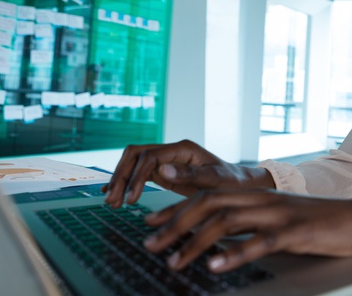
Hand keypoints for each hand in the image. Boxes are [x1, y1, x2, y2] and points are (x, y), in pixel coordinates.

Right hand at [101, 140, 273, 207]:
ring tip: (111, 203)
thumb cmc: (231, 181)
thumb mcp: (215, 180)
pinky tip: (113, 193)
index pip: (149, 156)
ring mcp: (166, 160)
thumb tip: (161, 170)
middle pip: (135, 155)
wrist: (240, 184)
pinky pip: (139, 172)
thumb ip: (190, 175)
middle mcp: (171, 151)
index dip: (136, 176)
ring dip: (120, 180)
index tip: (130, 199)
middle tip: (113, 201)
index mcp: (183, 148)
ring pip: (133, 163)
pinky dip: (125, 182)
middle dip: (121, 176)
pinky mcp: (164, 171)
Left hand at [142, 190, 351, 272]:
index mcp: (256, 195)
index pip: (207, 193)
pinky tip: (216, 266)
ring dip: (195, 241)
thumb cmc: (318, 222)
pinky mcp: (293, 232)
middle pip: (208, 203)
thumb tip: (218, 240)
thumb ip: (250, 223)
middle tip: (150, 243)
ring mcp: (277, 214)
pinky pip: (259, 242)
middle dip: (174, 223)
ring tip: (174, 261)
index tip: (151, 221)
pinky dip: (235, 253)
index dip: (176, 207)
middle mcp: (261, 199)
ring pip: (226, 220)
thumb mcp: (279, 218)